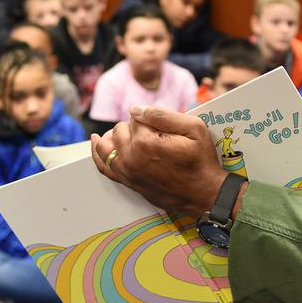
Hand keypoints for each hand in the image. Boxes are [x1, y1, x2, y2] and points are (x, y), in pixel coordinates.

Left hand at [91, 106, 225, 215]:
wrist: (204, 194)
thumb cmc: (201, 161)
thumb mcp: (193, 128)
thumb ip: (162, 114)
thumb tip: (135, 108)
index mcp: (145, 142)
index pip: (135, 117)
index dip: (149, 118)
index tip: (164, 127)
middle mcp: (131, 158)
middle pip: (119, 129)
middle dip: (133, 126)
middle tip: (153, 132)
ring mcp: (127, 172)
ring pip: (106, 146)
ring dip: (113, 136)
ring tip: (124, 131)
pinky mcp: (127, 182)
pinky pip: (104, 166)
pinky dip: (98, 153)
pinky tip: (97, 142)